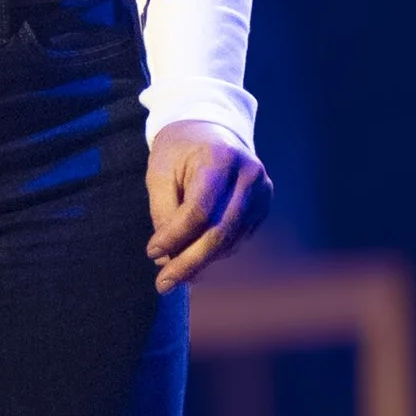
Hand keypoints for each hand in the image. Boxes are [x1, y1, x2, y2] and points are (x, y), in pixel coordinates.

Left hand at [146, 124, 271, 292]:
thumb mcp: (160, 172)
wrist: (212, 130)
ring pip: (231, 241)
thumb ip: (163, 212)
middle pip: (219, 231)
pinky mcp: (264, 205)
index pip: (199, 209)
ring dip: (200, 262)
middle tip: (163, 285)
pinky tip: (192, 257)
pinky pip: (238, 239)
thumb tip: (167, 258)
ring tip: (172, 274)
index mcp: (221, 158)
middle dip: (189, 262)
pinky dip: (214, 253)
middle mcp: (249, 174)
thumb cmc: (179, 151)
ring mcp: (262, 191)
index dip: (174, 236)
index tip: (151, 252)